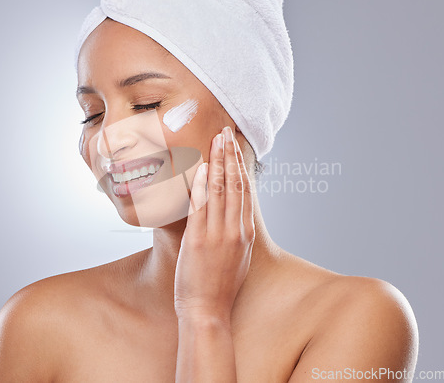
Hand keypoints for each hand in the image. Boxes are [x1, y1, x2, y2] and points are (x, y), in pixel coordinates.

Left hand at [174, 126, 254, 322]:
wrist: (208, 311)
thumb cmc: (220, 287)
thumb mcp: (237, 257)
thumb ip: (236, 233)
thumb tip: (232, 214)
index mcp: (245, 234)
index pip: (245, 192)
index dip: (240, 167)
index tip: (235, 149)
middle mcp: (235, 230)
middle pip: (235, 185)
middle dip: (230, 156)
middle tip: (226, 133)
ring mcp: (218, 234)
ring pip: (220, 190)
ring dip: (218, 162)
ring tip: (216, 140)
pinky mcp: (198, 239)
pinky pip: (201, 206)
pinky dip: (201, 184)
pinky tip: (201, 167)